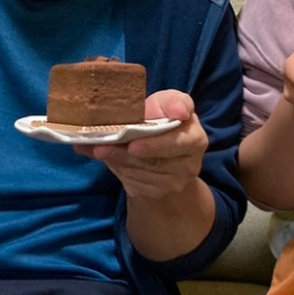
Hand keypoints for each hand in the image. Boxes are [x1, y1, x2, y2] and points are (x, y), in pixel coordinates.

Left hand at [75, 90, 207, 200]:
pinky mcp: (158, 192)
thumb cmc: (163, 119)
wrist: (163, 150)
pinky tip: (107, 158)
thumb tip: (179, 110)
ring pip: (141, 173)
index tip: (134, 145)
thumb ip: (173, 102)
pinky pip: (135, 182)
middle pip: (155, 161)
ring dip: (116, 161)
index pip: (182, 142)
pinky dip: (117, 169)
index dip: (158, 144)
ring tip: (97, 150)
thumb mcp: (167, 104)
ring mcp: (175, 181)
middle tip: (102, 148)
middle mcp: (190, 164)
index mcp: (195, 138)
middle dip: (126, 155)